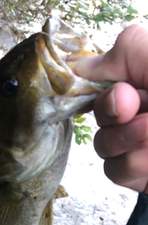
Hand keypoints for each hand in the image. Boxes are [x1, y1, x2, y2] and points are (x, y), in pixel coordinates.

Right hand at [74, 24, 147, 193]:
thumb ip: (124, 51)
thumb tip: (82, 68)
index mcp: (139, 79)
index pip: (95, 80)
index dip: (95, 88)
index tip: (116, 92)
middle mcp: (134, 109)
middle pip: (96, 114)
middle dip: (117, 115)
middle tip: (144, 110)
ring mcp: (133, 143)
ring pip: (104, 146)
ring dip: (130, 141)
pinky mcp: (135, 173)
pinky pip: (115, 171)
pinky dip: (138, 166)